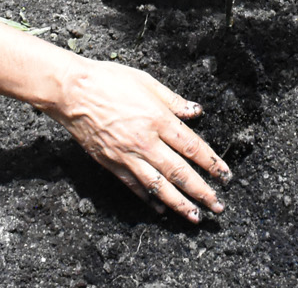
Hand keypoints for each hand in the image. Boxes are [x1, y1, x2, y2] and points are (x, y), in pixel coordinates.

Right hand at [45, 54, 231, 221]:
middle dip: (202, 191)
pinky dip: (149, 198)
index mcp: (158, 119)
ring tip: (195, 217)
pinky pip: (134, 186)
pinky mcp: (112, 164)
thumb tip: (196, 112)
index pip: (192, 146)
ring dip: (179, 204)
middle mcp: (146, 142)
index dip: (212, 163)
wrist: (72, 92)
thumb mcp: (147, 82)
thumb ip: (173, 100)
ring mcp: (128, 156)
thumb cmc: (108, 80)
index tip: (226, 176)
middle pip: (180, 172)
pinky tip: (160, 208)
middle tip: (218, 206)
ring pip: (159, 186)